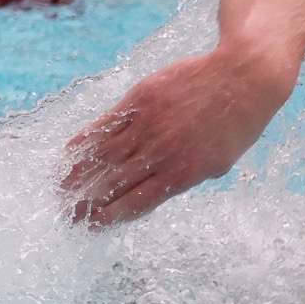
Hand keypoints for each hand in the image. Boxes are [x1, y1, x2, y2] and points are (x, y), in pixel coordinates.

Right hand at [61, 46, 295, 226]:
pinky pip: (105, 123)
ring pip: (103, 156)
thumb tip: (155, 192)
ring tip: (59, 190)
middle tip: (65, 214)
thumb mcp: (219, 162)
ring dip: (76, 175)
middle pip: (112, 184)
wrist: (245, 76)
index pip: (134, 204)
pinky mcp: (141, 98)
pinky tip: (68, 152)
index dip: (107, 219)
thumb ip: (185, 178)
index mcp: (182, 174)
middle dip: (85, 204)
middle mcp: (161, 152)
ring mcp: (148, 124)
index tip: (89, 227)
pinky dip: (84, 140)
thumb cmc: (239, 122)